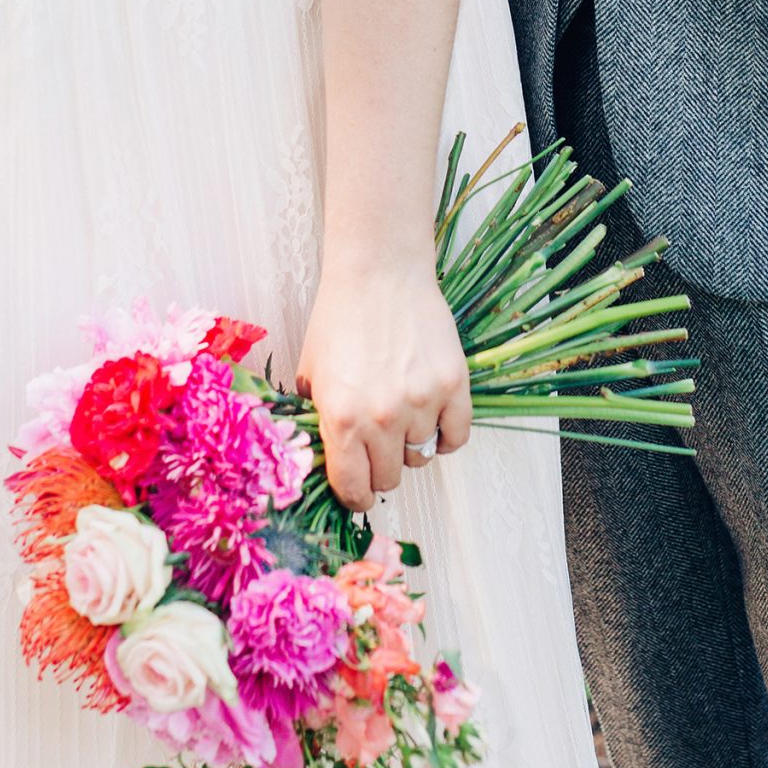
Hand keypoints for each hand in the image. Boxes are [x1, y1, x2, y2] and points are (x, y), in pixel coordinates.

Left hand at [295, 261, 471, 512]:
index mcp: (342, 419)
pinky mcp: (453, 385)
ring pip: (421, 456)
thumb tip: (326, 460)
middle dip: (381, 469)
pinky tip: (432, 420)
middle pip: (390, 479)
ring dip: (410, 444)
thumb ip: (317, 421)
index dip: (355, 495)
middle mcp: (383, 418)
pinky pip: (456, 437)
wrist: (379, 272)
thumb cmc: (339, 318)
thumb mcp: (310, 373)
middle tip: (378, 447)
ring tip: (401, 414)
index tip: (358, 489)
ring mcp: (422, 402)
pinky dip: (445, 436)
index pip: (353, 489)